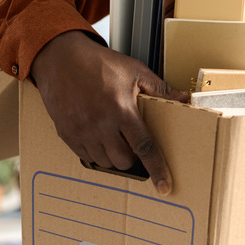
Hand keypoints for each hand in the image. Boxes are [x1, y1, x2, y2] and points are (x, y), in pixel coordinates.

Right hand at [30, 30, 188, 194]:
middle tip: (134, 143)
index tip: (164, 186)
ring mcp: (81, 132)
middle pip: (124, 161)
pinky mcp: (66, 134)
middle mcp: (100, 125)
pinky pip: (86, 156)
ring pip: (105, 162)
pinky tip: (99, 136)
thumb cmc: (98, 63)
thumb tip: (184, 99)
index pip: (144, 147)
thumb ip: (160, 89)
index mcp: (121, 110)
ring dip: (115, 156)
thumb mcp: (134, 70)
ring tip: (116, 137)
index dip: (157, 169)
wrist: (60, 58)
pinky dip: (97, 152)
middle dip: (134, 158)